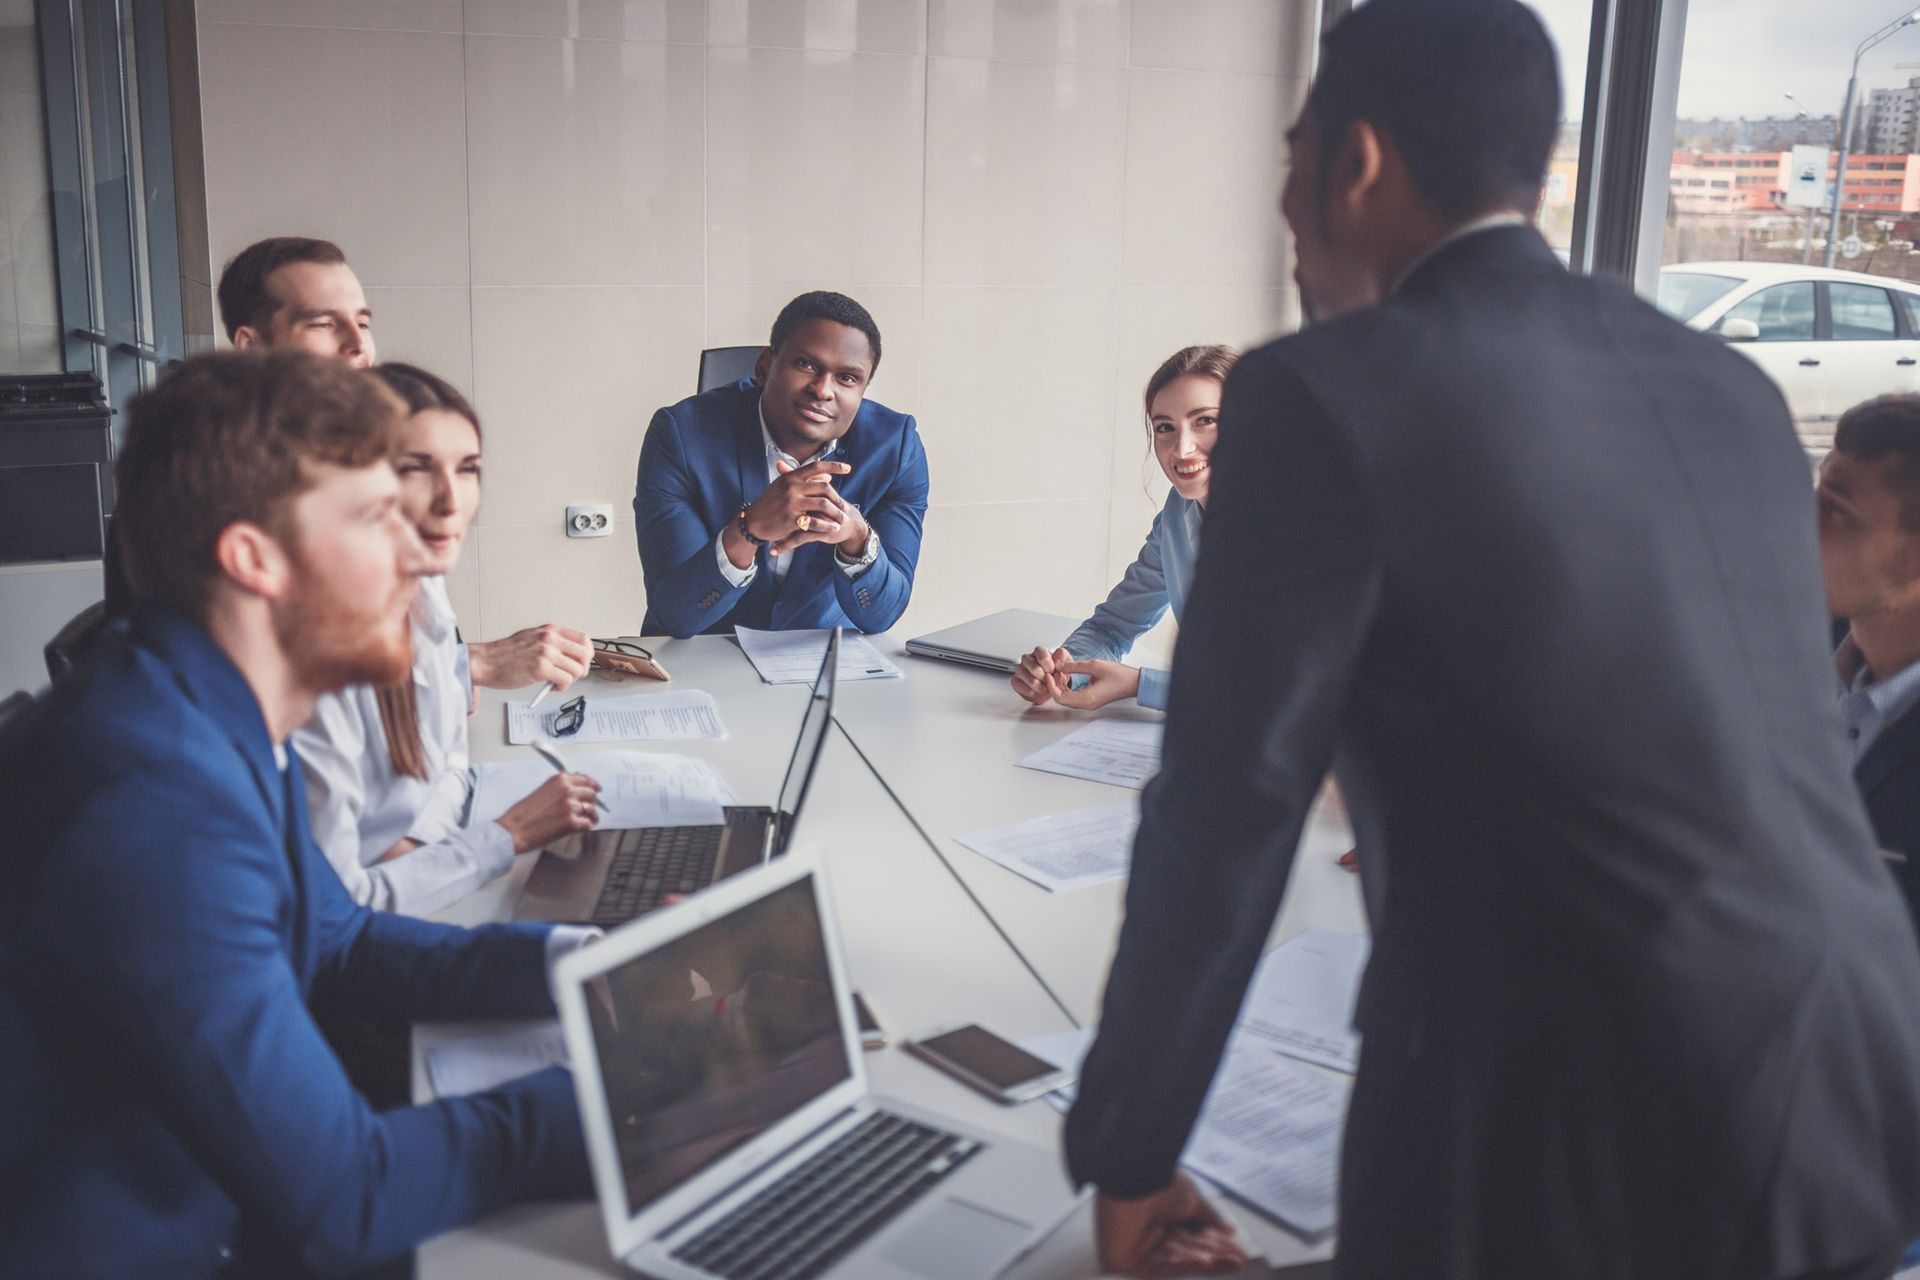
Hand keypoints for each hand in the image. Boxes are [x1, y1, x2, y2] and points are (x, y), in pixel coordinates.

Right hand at [468, 623, 591, 691]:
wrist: (485, 662)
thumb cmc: (505, 654)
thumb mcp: (532, 638)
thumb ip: (552, 643)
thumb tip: (571, 655)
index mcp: (550, 630)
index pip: (583, 639)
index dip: (586, 654)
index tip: (580, 663)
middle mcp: (550, 639)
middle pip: (586, 654)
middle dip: (582, 668)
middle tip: (572, 675)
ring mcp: (546, 653)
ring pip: (578, 670)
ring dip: (570, 680)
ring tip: (556, 681)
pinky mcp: (541, 668)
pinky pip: (566, 680)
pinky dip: (561, 687)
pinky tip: (550, 686)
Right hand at [495, 772, 601, 852]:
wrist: (515, 830)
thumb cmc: (524, 813)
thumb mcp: (542, 791)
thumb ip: (560, 788)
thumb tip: (575, 790)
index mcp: (560, 780)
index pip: (585, 779)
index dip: (593, 785)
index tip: (597, 789)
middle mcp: (567, 791)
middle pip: (591, 794)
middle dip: (592, 801)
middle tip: (590, 808)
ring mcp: (571, 806)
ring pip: (592, 809)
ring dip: (592, 815)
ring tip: (590, 820)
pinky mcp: (572, 823)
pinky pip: (588, 823)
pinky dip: (587, 826)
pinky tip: (583, 827)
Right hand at [728, 459, 853, 564]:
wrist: (753, 521)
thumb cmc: (771, 503)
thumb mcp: (784, 486)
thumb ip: (806, 480)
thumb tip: (828, 475)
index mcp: (791, 477)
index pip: (816, 466)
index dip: (835, 466)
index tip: (848, 469)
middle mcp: (792, 487)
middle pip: (824, 487)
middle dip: (837, 498)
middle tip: (845, 506)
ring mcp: (791, 503)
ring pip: (823, 504)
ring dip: (836, 513)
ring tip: (842, 519)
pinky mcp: (791, 519)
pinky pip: (815, 521)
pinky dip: (826, 525)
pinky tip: (833, 528)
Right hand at [1012, 646, 1072, 705]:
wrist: (1051, 685)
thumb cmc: (1057, 672)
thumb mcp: (1065, 662)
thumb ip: (1063, 657)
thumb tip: (1058, 656)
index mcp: (1039, 652)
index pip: (1042, 656)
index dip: (1050, 667)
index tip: (1053, 671)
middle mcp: (1027, 659)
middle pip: (1035, 669)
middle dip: (1046, 679)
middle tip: (1049, 680)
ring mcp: (1020, 670)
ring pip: (1031, 681)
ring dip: (1042, 687)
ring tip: (1045, 687)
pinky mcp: (1015, 681)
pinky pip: (1024, 689)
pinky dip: (1034, 693)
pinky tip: (1038, 691)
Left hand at [1052, 659, 1141, 710]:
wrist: (1133, 683)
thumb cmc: (1119, 675)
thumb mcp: (1094, 665)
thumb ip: (1074, 666)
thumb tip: (1059, 665)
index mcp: (1087, 698)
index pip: (1060, 697)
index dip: (1051, 685)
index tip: (1049, 673)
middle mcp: (1086, 704)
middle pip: (1061, 699)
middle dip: (1054, 685)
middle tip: (1053, 671)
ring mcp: (1088, 704)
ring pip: (1066, 698)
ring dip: (1060, 686)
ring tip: (1060, 671)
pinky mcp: (1090, 701)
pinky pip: (1073, 697)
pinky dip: (1067, 687)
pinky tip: (1067, 676)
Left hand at [1095, 1176, 1247, 1277]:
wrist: (1132, 1180)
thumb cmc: (1157, 1184)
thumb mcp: (1192, 1199)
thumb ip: (1209, 1218)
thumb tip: (1229, 1229)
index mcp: (1163, 1214)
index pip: (1194, 1235)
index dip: (1217, 1243)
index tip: (1238, 1249)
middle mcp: (1152, 1230)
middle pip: (1190, 1250)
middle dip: (1217, 1255)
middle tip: (1240, 1261)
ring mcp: (1140, 1248)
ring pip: (1180, 1261)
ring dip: (1208, 1262)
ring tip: (1235, 1263)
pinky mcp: (1129, 1263)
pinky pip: (1162, 1268)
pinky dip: (1187, 1265)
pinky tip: (1207, 1262)